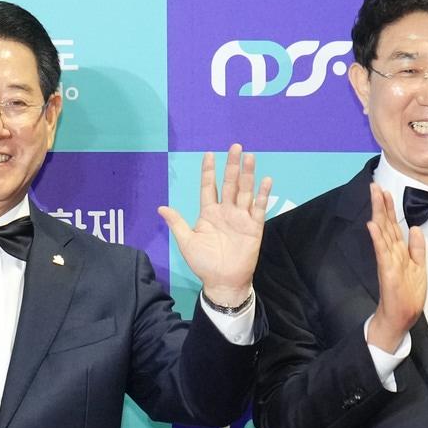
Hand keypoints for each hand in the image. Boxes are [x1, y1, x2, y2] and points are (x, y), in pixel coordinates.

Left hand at [158, 144, 270, 306]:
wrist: (222, 281)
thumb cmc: (203, 263)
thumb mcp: (186, 242)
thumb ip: (177, 223)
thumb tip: (161, 207)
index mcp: (209, 213)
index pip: (209, 186)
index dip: (209, 171)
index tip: (209, 154)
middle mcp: (226, 211)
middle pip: (230, 183)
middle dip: (232, 165)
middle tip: (235, 146)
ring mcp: (241, 217)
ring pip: (245, 191)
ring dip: (248, 174)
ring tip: (250, 157)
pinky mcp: (254, 227)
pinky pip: (259, 208)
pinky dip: (262, 194)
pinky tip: (266, 180)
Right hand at [366, 183, 425, 352]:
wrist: (400, 317)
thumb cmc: (407, 296)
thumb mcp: (419, 268)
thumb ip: (416, 248)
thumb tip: (415, 228)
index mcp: (398, 252)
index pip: (392, 225)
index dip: (389, 208)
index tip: (385, 191)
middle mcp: (391, 253)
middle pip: (385, 224)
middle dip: (381, 205)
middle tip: (374, 186)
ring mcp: (387, 261)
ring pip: (382, 233)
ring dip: (378, 214)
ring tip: (375, 197)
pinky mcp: (387, 271)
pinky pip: (382, 252)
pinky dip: (377, 238)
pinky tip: (372, 225)